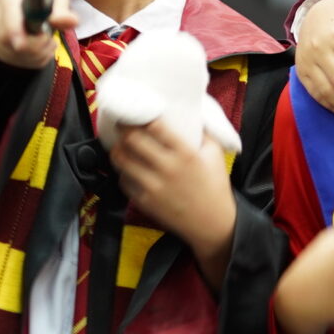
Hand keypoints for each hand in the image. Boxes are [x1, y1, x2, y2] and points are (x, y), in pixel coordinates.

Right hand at [0, 0, 77, 69]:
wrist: (26, 7)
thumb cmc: (42, 1)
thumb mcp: (57, 0)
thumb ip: (63, 10)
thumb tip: (68, 21)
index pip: (8, 10)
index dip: (17, 29)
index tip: (30, 41)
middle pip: (5, 36)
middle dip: (32, 46)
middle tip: (47, 41)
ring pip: (6, 49)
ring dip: (30, 54)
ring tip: (42, 44)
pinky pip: (2, 56)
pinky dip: (22, 59)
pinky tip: (30, 49)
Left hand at [110, 118, 236, 279]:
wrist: (213, 224)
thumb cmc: (215, 186)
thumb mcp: (215, 153)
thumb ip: (203, 131)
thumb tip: (190, 112)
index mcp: (185, 153)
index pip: (154, 126)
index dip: (142, 115)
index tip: (138, 110)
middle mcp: (167, 168)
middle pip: (132, 140)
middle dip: (123, 128)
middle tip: (121, 123)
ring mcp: (153, 186)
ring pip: (122, 160)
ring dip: (117, 149)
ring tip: (120, 144)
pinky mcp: (145, 202)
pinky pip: (123, 182)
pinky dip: (123, 172)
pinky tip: (128, 167)